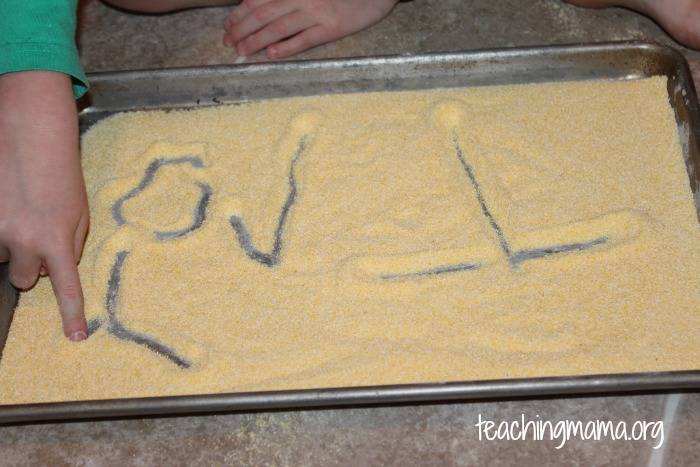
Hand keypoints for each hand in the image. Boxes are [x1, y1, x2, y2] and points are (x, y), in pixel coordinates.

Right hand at [0, 71, 88, 340]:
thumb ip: (70, 245)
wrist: (30, 134)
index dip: (71, 316)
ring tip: (17, 208)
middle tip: (33, 231)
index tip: (77, 338)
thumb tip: (57, 270)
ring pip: (0, 257)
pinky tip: (6, 204)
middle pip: (24, 278)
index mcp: (57, 240)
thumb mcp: (79, 212)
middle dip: (29, 263)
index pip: (66, 288)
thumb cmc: (60, 173)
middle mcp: (22, 241)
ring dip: (8, 241)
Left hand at [223, 0, 398, 58]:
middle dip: (242, 28)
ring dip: (257, 40)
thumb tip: (261, 3)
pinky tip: (271, 55)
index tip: (229, 24)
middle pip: (264, 14)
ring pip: (279, 27)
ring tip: (242, 51)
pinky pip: (305, 39)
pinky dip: (287, 47)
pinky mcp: (332, 28)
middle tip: (228, 42)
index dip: (240, 12)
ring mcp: (317, 12)